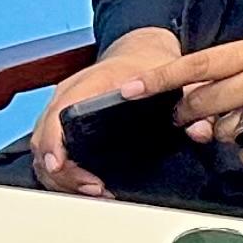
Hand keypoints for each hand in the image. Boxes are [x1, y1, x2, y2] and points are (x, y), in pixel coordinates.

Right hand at [24, 28, 183, 195]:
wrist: (139, 52)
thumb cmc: (148, 64)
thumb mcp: (171, 77)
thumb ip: (189, 102)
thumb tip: (200, 130)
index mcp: (88, 84)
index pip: (59, 114)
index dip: (54, 142)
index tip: (60, 164)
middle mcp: (67, 96)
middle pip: (44, 140)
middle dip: (63, 170)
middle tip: (93, 189)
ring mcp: (60, 110)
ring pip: (43, 150)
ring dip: (62, 176)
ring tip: (93, 191)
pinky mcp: (62, 124)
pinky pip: (51, 152)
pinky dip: (63, 172)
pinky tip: (85, 185)